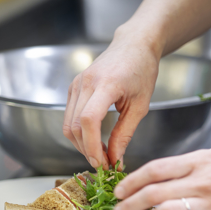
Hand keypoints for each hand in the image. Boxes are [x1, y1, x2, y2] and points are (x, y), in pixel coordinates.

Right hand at [63, 32, 160, 169]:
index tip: (103, 163)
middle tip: (104, 163)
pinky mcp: (73, 87)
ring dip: (81, 144)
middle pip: (75, 126)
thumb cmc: (142, 71)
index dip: (92, 146)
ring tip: (100, 153)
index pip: (89, 120)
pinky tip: (93, 139)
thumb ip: (124, 134)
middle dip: (87, 150)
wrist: (133, 45)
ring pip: (68, 124)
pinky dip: (79, 133)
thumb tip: (115, 159)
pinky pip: (69, 116)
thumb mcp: (140, 106)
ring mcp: (76, 84)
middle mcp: (85, 83)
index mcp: (106, 85)